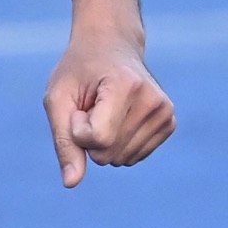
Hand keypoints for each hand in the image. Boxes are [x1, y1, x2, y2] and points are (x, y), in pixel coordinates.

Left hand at [44, 31, 175, 186]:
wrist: (110, 44)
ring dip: (104, 141)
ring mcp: (165, 113)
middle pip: (108, 153)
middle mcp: (153, 100)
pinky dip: (119, 144)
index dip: (77, 129)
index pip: (97, 139)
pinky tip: (119, 116)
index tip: (79, 104)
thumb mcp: (58, 99)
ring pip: (121, 159)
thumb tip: (71, 183)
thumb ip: (63, 141)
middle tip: (92, 103)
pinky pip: (133, 157)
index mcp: (126, 87)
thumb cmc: (78, 70)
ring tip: (106, 107)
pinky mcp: (169, 123)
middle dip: (89, 137)